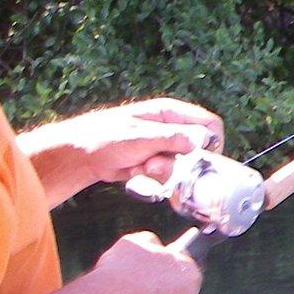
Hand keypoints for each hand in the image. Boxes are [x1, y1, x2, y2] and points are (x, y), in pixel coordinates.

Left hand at [28, 99, 226, 194]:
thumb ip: (171, 138)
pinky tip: (137, 174)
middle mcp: (172, 129)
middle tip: (158, 166)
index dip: (212, 142)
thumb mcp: (140, 136)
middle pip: (198, 149)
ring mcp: (164, 147)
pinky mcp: (156, 164)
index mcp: (171, 113)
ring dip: (165, 173)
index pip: (209, 124)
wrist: (81, 156)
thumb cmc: (105, 137)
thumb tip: (201, 141)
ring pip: (183, 166)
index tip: (206, 160)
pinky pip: (170, 176)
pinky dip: (156, 180)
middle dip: (182, 163)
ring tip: (142, 169)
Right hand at [87, 231, 203, 293]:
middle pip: (174, 292)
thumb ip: (150, 243)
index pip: (183, 267)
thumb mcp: (136, 242)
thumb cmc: (122, 271)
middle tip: (133, 283)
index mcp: (189, 274)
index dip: (166, 265)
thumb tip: (152, 245)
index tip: (152, 265)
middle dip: (157, 288)